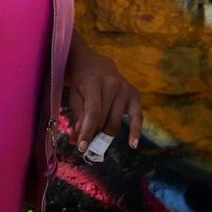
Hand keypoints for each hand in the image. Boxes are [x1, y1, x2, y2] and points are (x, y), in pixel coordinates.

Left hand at [64, 33, 141, 153]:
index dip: (87, 131)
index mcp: (94, 82)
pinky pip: (137, 117)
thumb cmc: (81, 83)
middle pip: (104, 119)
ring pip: (116, 122)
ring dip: (105, 133)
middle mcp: (112, 83)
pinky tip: (133, 144)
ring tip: (95, 136)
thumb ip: (78, 116)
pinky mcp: (134, 94)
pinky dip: (135, 132)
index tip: (81, 147)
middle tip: (86, 141)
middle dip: (94, 134)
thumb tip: (82, 137)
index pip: (92, 111)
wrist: (94, 64)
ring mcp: (125, 88)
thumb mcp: (74, 96)